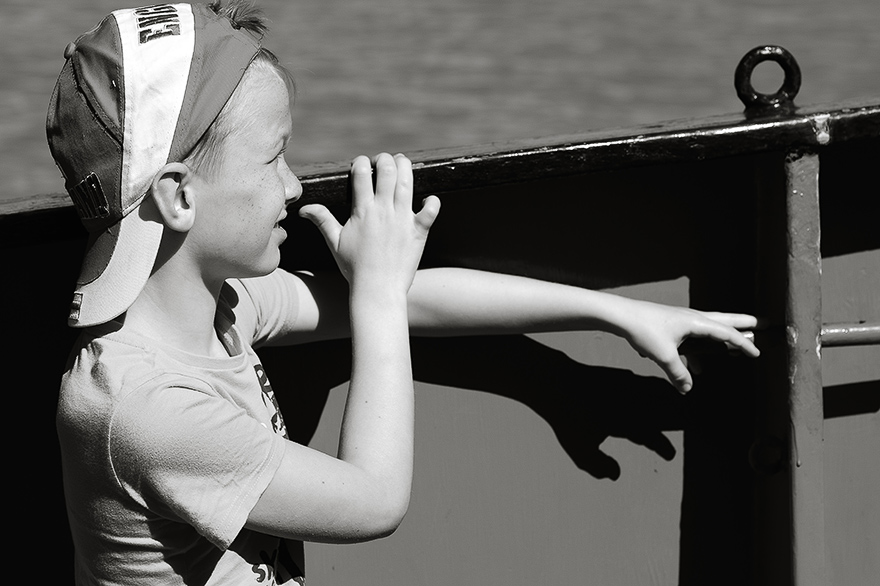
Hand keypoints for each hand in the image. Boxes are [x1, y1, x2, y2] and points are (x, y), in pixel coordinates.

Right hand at [299, 153, 439, 293]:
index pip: (361, 173)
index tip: (361, 165)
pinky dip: (432, 201)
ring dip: (406, 167)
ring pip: (407, 182)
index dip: (361, 162)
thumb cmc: (354, 268)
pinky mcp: (419, 231)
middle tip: (384, 163)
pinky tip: (428, 199)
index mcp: (362, 211)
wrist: (377, 290)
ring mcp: (403, 219)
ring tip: (403, 164)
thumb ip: (322, 220)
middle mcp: (384, 211)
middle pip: (387, 170)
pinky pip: (431, 210)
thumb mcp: (335, 242)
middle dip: (385, 159)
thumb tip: (303, 208)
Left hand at [619, 300, 759, 393]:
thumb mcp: (663, 355)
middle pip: (724, 320)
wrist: (622, 315)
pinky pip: (694, 336)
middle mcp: (692, 318)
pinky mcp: (672, 324)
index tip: (757, 353)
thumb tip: (688, 389)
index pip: (726, 332)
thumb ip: (678, 373)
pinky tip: (697, 367)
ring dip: (724, 334)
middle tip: (762, 323)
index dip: (743, 343)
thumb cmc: (644, 330)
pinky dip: (701, 347)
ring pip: (710, 326)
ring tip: (736, 342)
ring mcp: (682, 320)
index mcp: (696, 322)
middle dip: (742, 323)